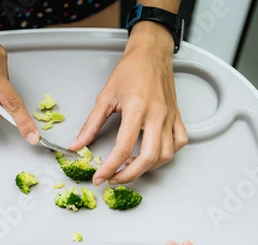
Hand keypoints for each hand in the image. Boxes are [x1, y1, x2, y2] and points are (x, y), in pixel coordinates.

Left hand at [70, 22, 187, 184]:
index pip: (123, 148)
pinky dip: (167, 154)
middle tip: (114, 179)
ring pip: (166, 155)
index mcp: (136, 109)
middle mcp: (156, 115)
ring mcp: (169, 117)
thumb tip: (78, 145)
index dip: (109, 168)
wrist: (151, 53)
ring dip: (148, 167)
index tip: (100, 177)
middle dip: (129, 175)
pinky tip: (153, 154)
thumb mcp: (105, 97)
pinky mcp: (177, 117)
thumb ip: (91, 125)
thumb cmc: (130, 70)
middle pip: (148, 158)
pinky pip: (179, 143)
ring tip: (130, 166)